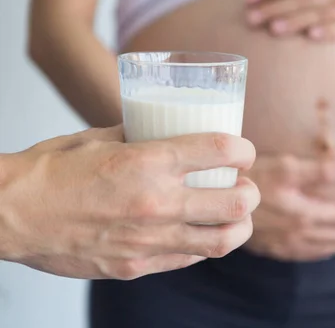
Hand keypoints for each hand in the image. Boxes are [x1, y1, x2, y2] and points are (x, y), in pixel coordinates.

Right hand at [0, 126, 258, 279]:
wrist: (10, 215)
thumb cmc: (50, 171)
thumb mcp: (99, 137)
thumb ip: (141, 134)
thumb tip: (167, 129)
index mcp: (148, 162)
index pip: (222, 151)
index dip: (244, 149)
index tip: (243, 152)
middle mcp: (156, 203)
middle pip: (237, 203)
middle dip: (250, 193)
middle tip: (244, 187)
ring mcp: (148, 240)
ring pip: (223, 241)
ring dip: (239, 226)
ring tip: (235, 216)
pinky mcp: (136, 266)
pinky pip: (189, 258)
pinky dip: (204, 245)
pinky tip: (201, 233)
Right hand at [242, 154, 334, 261]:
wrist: (213, 200)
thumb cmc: (250, 177)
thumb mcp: (285, 167)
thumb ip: (319, 171)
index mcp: (303, 212)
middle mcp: (297, 232)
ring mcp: (284, 243)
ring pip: (323, 246)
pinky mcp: (271, 248)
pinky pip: (305, 254)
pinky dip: (322, 252)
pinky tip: (326, 250)